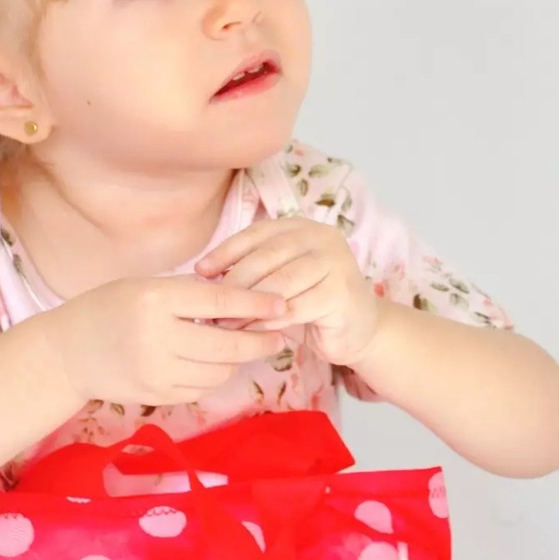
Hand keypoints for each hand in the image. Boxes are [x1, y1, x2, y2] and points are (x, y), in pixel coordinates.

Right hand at [52, 276, 287, 405]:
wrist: (67, 352)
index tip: (282, 303)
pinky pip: (201, 389)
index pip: (220, 302)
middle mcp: (158, 337)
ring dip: (236, 361)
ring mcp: (157, 372)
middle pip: (227, 345)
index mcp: (156, 300)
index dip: (256, 303)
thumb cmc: (108, 308)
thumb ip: (188, 294)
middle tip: (279, 335)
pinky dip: (212, 376)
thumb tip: (241, 301)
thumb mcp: (144, 286)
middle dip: (260, 341)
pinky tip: (210, 363)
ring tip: (240, 347)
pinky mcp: (156, 396)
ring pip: (219, 372)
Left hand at [195, 218, 381, 366]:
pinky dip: (270, 321)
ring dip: (249, 305)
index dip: (226, 251)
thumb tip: (203, 276)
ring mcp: (336, 263)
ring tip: (226, 323)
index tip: (200, 271)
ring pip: (280, 282)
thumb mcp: (276, 280)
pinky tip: (252, 332)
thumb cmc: (309, 302)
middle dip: (235, 283)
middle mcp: (322, 238)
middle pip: (267, 256)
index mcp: (302, 227)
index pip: (257, 233)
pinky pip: (296, 307)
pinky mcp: (342, 293)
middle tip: (212, 306)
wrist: (358, 329)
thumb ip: (250, 272)